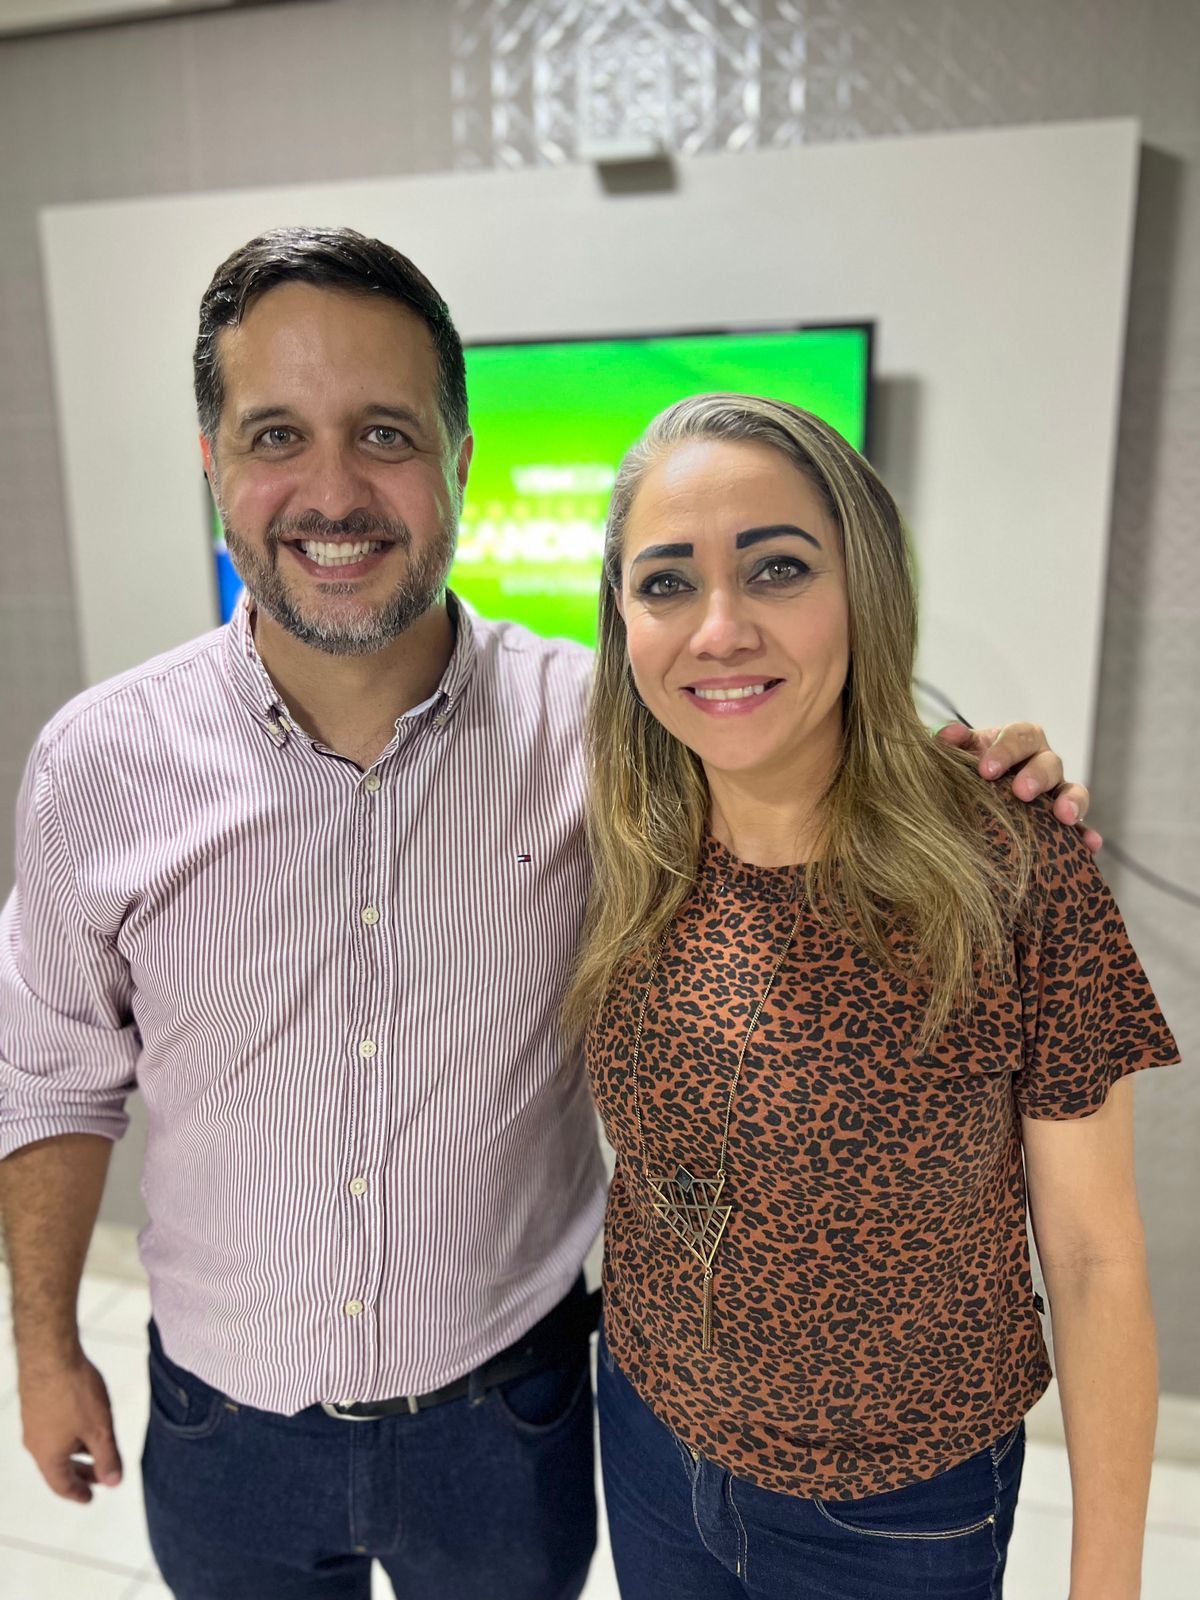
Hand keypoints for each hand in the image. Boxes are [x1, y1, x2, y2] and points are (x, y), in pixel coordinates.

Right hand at [19, 1353, 122, 1502]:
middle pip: (59, 1467)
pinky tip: (82, 1423)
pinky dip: (69, 1435)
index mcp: (48, 1456)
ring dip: (76, 1452)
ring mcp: (33, 1423)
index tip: (90, 1498)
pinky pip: (52, 1429)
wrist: (50, 1354)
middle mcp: (36, 1443)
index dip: (79, 1493)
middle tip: (99, 1478)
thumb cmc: (74, 1392)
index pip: (62, 1485)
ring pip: (56, 1446)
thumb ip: (108, 1457)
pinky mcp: (35, 1404)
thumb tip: (114, 1483)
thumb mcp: (100, 1429)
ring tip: (95, 1450)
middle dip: (81, 1473)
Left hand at [937, 721, 1100, 852]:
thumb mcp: (961, 752)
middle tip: (1021, 792)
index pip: (1020, 736)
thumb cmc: (970, 768)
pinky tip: (1090, 844)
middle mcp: (1042, 762)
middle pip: (1049, 762)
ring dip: (1072, 801)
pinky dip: (1086, 834)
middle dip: (1036, 776)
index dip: (1006, 751)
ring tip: (1065, 817)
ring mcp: (1056, 791)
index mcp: (1018, 740)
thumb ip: (954, 743)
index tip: (986, 771)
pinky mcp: (1062, 819)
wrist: (973, 796)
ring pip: (1072, 790)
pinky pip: (1080, 826)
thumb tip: (946, 734)